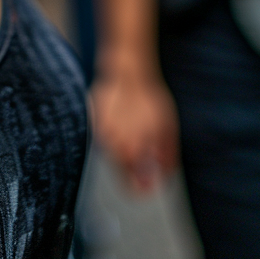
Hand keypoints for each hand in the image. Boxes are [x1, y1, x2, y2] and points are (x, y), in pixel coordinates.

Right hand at [91, 66, 178, 192]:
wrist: (127, 71)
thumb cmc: (149, 99)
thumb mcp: (167, 130)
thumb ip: (165, 159)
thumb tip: (161, 180)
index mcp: (130, 152)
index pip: (132, 188)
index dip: (143, 187)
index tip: (150, 181)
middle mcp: (111, 146)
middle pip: (122, 169)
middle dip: (136, 162)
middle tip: (147, 143)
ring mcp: (99, 133)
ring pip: (112, 151)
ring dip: (124, 144)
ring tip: (134, 124)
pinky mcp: (92, 121)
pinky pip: (103, 134)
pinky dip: (113, 130)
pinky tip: (122, 115)